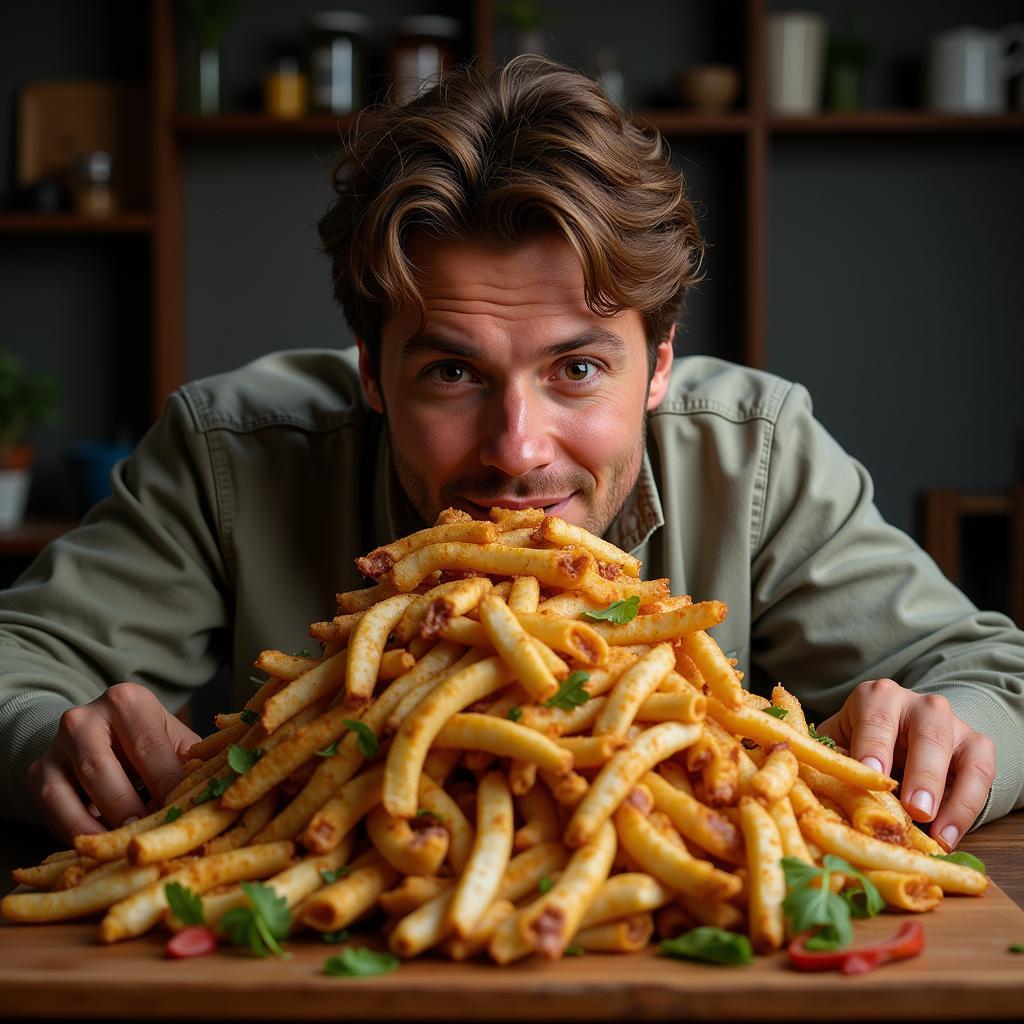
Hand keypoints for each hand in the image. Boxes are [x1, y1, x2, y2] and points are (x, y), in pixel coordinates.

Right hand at [27, 682, 200, 844]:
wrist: (99, 733)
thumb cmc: (148, 741)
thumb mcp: (173, 741)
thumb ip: (193, 762)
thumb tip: (216, 791)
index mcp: (127, 701)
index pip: (148, 747)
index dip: (165, 785)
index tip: (179, 814)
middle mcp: (84, 717)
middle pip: (102, 771)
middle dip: (126, 810)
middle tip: (146, 839)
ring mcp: (55, 746)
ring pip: (67, 794)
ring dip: (95, 828)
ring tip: (122, 849)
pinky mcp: (37, 773)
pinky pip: (52, 811)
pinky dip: (75, 834)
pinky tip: (98, 849)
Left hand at [815, 678, 994, 851]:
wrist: (902, 733)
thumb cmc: (861, 744)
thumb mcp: (841, 744)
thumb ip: (829, 760)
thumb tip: (801, 789)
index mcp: (876, 699)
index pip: (875, 718)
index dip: (874, 746)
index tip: (873, 775)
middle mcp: (917, 704)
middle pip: (926, 733)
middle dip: (921, 772)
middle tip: (915, 809)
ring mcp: (952, 723)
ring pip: (960, 752)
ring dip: (949, 794)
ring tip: (936, 832)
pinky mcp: (977, 745)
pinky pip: (980, 774)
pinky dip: (967, 807)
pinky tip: (949, 837)